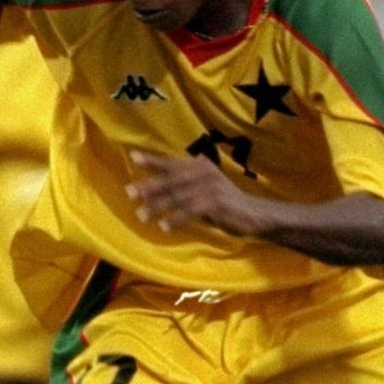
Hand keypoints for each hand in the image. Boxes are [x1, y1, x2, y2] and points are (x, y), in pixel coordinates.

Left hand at [127, 151, 268, 236]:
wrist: (253, 214)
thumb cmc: (222, 203)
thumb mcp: (202, 189)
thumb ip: (182, 185)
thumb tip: (149, 189)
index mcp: (200, 166)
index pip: (172, 163)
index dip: (153, 160)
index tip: (133, 157)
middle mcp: (205, 172)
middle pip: (171, 179)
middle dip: (149, 186)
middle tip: (129, 193)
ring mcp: (211, 187)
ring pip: (178, 197)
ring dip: (157, 206)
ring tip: (141, 215)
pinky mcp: (217, 203)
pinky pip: (190, 211)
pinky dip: (176, 219)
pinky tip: (164, 226)